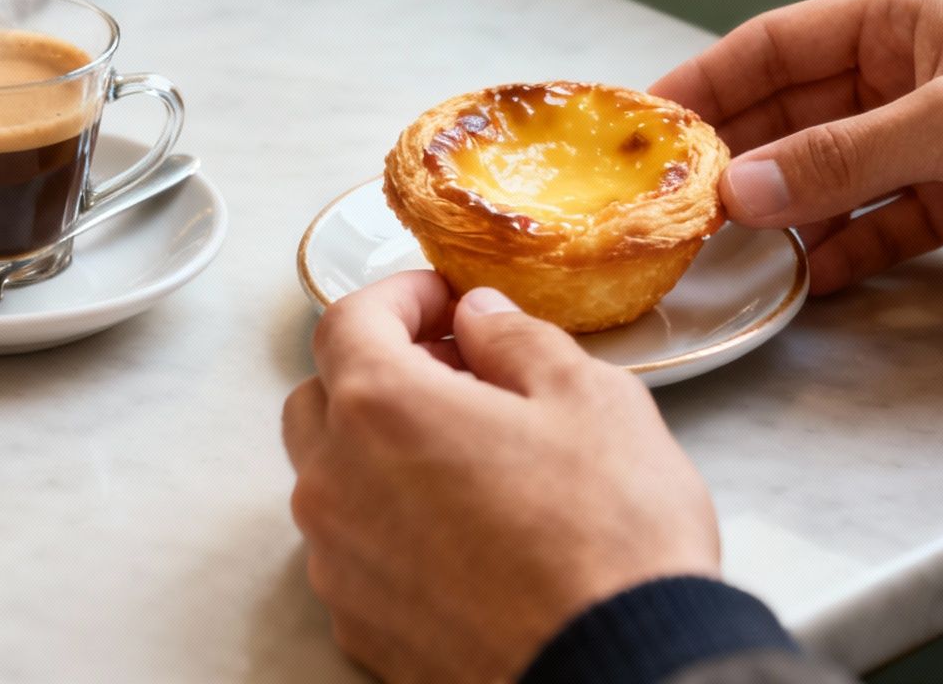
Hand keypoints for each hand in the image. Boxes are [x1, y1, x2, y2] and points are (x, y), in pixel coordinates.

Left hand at [283, 271, 718, 682]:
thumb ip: (516, 338)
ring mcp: (338, 564)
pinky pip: (352, 549)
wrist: (620, 671)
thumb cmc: (610, 537)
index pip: (349, 319)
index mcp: (380, 408)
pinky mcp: (358, 625)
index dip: (400, 296)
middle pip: (322, 397)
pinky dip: (389, 522)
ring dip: (379, 449)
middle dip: (381, 370)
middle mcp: (334, 483)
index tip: (446, 301)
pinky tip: (464, 530)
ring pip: (330, 477)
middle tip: (461, 373)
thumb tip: (480, 317)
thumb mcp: (591, 397)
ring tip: (470, 455)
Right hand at [650, 0, 942, 295]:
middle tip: (669, 200)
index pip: (776, 43)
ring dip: (781, 208)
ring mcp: (928, 143)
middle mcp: (905, 75)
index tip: (645, 123)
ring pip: (826, 174)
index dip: (708, 79)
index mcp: (902, 19)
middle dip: (735, 154)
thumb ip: (837, 158)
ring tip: (720, 247)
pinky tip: (802, 279)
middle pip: (793, 112)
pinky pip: (874, 226)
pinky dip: (838, 252)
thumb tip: (735, 191)